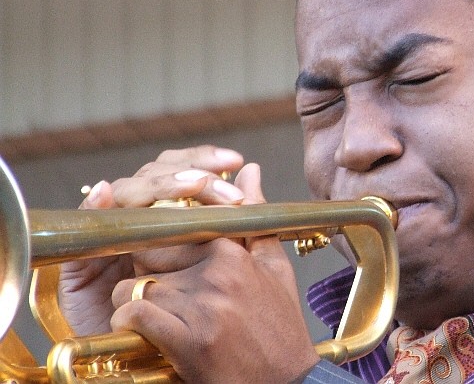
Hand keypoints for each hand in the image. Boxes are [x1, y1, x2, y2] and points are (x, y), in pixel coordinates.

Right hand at [58, 145, 244, 335]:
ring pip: (126, 196)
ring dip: (155, 186)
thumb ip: (243, 222)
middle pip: (155, 178)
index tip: (234, 161)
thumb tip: (253, 169)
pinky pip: (85, 230)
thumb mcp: (239, 272)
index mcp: (178, 224)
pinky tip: (106, 193)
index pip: (184, 176)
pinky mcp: (84, 267)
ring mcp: (117, 243)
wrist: (183, 379)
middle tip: (215, 183)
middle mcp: (146, 227)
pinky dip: (94, 206)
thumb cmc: (215, 330)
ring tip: (189, 186)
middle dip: (187, 175)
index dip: (204, 162)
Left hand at [110, 164, 320, 383]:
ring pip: (136, 285)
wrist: (287, 382)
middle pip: (149, 252)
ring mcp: (202, 305)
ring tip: (155, 314)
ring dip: (133, 299)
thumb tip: (249, 169)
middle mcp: (216, 272)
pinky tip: (143, 331)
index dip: (161, 239)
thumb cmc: (278, 324)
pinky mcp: (188, 340)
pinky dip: (129, 322)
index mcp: (233, 250)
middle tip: (158, 287)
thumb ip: (254, 214)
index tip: (161, 254)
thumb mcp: (272, 264)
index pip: (176, 223)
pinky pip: (136, 314)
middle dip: (144, 269)